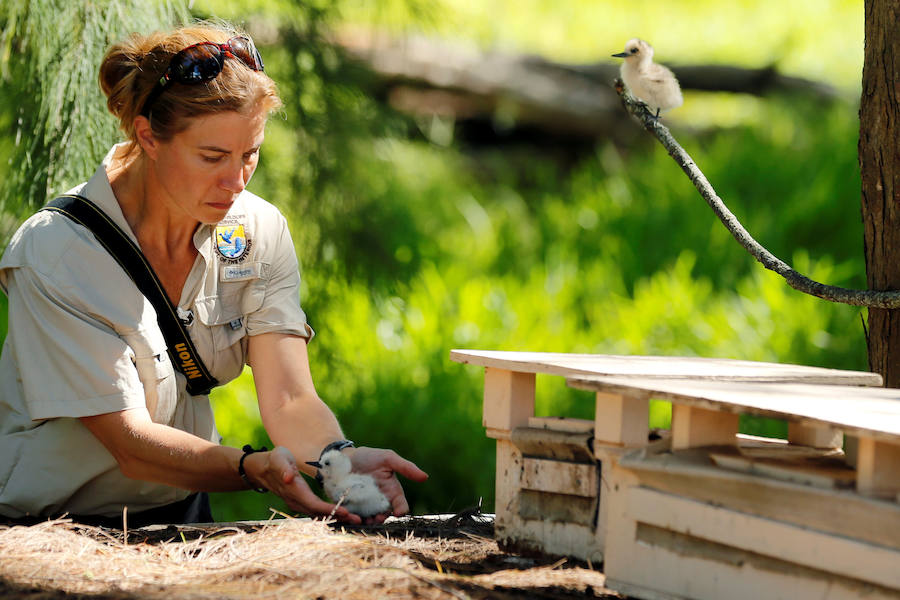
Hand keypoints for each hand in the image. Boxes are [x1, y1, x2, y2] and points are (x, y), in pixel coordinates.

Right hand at [245, 446, 362, 524]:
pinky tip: (344, 515)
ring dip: (337, 517)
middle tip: (358, 519)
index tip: (345, 512)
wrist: (263, 469)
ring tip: (356, 519)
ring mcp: (298, 504)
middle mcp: (296, 501)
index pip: (314, 504)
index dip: (329, 509)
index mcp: (294, 491)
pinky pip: (317, 512)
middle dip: (338, 517)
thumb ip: (284, 467)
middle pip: (319, 513)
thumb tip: (288, 477)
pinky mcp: (302, 503)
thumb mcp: (279, 458)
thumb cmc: (274, 460)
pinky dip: (330, 514)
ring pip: (319, 515)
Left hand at [344, 447, 428, 523]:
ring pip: (368, 521)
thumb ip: (405, 467)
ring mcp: (365, 507)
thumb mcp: (388, 458)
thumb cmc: (370, 457)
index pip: (401, 506)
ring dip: (366, 522)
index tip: (398, 512)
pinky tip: (347, 514)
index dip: (401, 511)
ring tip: (360, 519)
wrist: (346, 457)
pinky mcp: (350, 508)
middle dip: (381, 520)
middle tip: (376, 518)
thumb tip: (425, 477)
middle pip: (384, 517)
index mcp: (392, 493)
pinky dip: (350, 519)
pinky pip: (352, 518)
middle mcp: (379, 503)